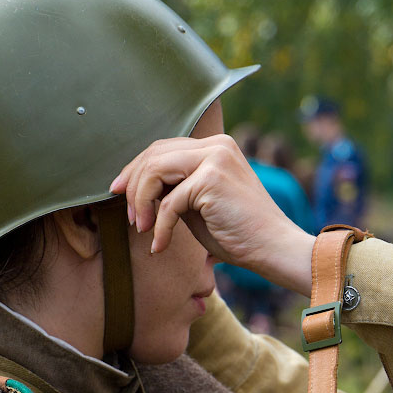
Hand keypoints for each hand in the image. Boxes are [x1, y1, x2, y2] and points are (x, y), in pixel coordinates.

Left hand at [110, 134, 315, 295]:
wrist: (273, 248)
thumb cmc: (239, 232)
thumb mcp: (200, 203)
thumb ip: (175, 188)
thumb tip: (135, 188)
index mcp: (216, 146)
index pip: (163, 148)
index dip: (136, 170)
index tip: (120, 193)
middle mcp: (217, 145)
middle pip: (154, 154)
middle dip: (133, 186)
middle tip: (130, 217)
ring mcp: (215, 158)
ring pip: (154, 171)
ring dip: (141, 203)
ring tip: (142, 228)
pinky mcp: (211, 179)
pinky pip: (168, 203)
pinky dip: (159, 227)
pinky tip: (160, 245)